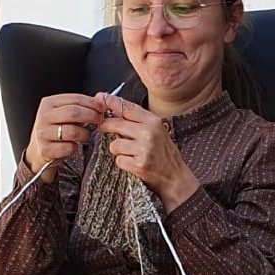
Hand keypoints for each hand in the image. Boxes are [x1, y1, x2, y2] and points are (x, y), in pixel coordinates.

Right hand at [25, 94, 102, 173]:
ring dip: (84, 134)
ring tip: (85, 135)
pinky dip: (75, 148)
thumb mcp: (63, 113)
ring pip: (72, 131)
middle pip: (73, 113)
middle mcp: (44, 116)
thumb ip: (79, 106)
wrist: (38, 149)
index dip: (92, 103)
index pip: (74, 99)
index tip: (101, 108)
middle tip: (99, 120)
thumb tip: (100, 99)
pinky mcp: (46, 149)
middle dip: (91, 116)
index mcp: (49, 103)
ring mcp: (43, 133)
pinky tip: (73, 145)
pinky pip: (69, 147)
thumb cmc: (55, 130)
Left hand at [98, 96, 199, 210]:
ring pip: (114, 144)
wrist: (175, 176)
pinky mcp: (139, 165)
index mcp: (153, 121)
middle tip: (103, 128)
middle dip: (106, 126)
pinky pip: (119, 160)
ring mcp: (144, 149)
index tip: (99, 98)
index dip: (110, 102)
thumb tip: (113, 110)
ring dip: (117, 149)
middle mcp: (148, 133)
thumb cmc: (164, 153)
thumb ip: (137, 121)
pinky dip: (122, 162)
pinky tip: (132, 163)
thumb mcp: (156, 131)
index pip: (127, 107)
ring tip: (128, 152)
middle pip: (115, 124)